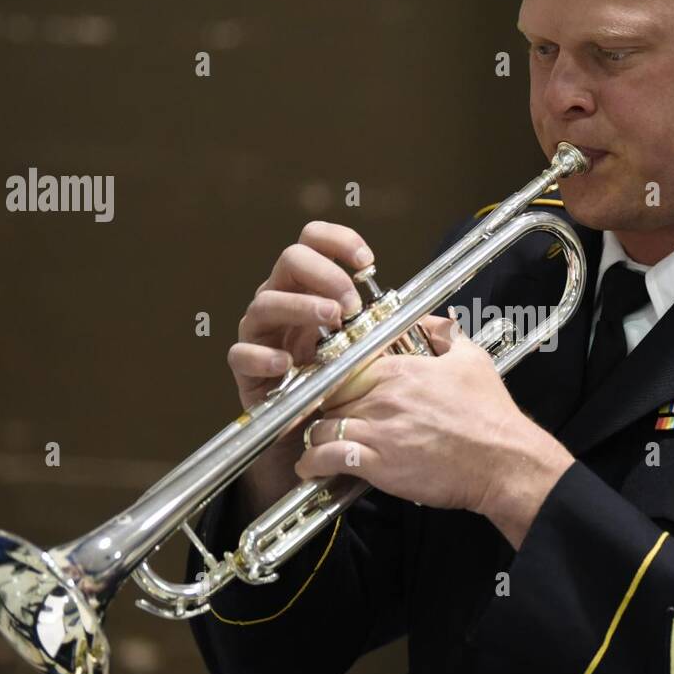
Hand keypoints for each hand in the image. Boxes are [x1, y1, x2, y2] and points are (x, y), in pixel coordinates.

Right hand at [228, 221, 373, 511]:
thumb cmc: (342, 383)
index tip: (367, 262)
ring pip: (265, 302)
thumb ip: (387, 326)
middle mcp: (284, 302)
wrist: (315, 432)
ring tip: (332, 319)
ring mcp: (262, 333)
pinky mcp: (247, 368)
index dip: (338, 241)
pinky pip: (241, 353)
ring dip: (301, 306)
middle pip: (290, 260)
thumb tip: (432, 317)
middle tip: (352, 303)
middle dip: (325, 275)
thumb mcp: (368, 347)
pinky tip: (288, 364)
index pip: (314, 241)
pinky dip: (263, 356)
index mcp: (311, 288)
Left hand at [295, 315, 574, 546]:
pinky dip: (314, 462)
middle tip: (320, 417)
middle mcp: (382, 396)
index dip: (336, 379)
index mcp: (400, 369)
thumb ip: (446, 334)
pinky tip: (312, 467)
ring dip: (316, 435)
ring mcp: (378, 430)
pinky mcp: (377, 463)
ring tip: (316, 442)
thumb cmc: (491, 416)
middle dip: (324, 408)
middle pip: (330, 397)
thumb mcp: (473, 360)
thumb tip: (432, 320)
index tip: (333, 389)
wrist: (503, 461)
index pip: (347, 367)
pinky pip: (328, 457)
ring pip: (323, 426)